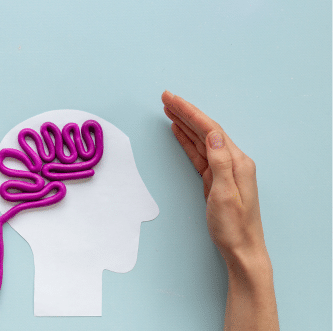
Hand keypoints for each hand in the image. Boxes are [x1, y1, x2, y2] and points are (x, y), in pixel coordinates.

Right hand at [161, 90, 277, 329]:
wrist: (241, 249)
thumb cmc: (234, 226)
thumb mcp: (225, 194)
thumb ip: (220, 162)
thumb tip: (212, 134)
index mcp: (236, 161)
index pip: (210, 129)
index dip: (189, 113)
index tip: (171, 100)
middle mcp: (231, 161)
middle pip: (205, 130)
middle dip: (185, 113)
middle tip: (165, 98)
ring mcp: (224, 169)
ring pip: (201, 140)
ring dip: (185, 124)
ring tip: (168, 111)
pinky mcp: (215, 179)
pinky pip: (199, 154)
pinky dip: (188, 142)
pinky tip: (179, 133)